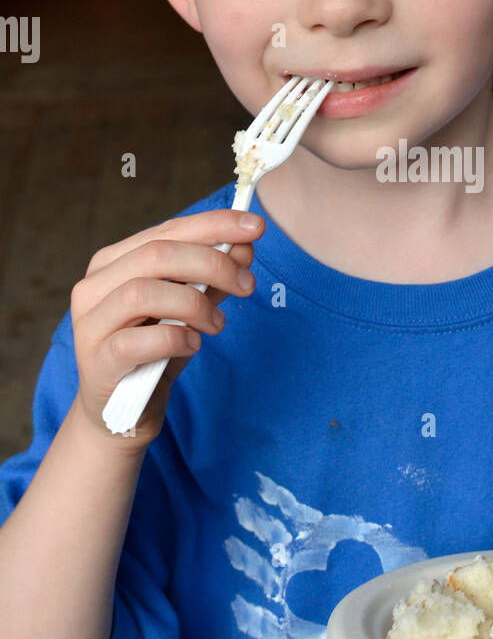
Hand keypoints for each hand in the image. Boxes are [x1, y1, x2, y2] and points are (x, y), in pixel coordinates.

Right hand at [69, 210, 264, 446]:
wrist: (121, 413)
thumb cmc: (155, 353)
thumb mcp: (189, 310)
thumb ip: (212, 279)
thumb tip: (245, 246)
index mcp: (113, 263)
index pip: (167, 230)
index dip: (213, 225)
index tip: (256, 226)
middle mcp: (94, 287)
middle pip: (157, 255)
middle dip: (212, 263)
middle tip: (247, 284)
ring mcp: (91, 325)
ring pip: (143, 292)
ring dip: (194, 303)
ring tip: (217, 325)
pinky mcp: (98, 362)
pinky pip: (136, 341)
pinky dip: (174, 338)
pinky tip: (193, 343)